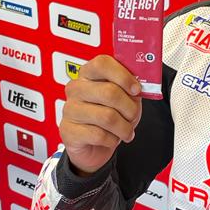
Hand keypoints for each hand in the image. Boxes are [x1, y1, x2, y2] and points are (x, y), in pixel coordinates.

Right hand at [59, 55, 141, 175]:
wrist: (94, 145)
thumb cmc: (109, 117)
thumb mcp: (125, 99)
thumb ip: (130, 88)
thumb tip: (139, 84)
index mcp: (88, 74)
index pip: (102, 63)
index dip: (123, 76)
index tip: (136, 89)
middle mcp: (76, 89)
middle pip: (109, 92)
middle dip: (129, 108)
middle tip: (133, 116)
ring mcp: (70, 109)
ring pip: (107, 117)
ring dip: (124, 128)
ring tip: (126, 131)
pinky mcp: (69, 130)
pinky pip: (99, 135)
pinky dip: (112, 140)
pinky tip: (111, 139)